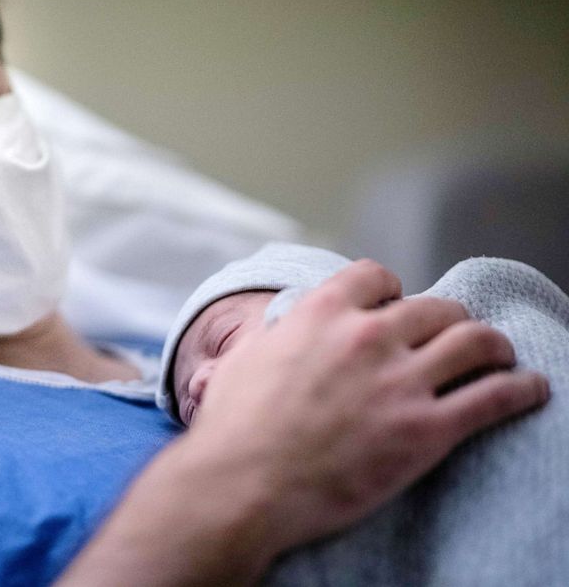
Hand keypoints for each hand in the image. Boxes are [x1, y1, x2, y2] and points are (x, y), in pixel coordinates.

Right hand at [189, 259, 549, 550]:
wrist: (241, 485)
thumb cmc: (232, 428)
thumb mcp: (244, 359)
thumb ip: (278, 335)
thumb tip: (284, 332)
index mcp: (321, 313)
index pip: (376, 276)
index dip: (391, 290)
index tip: (395, 306)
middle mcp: (366, 337)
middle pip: (435, 308)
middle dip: (446, 321)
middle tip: (451, 338)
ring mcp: (400, 382)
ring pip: (474, 341)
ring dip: (492, 346)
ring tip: (498, 356)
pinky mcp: (425, 431)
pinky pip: (494, 398)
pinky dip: (520, 390)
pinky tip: (530, 389)